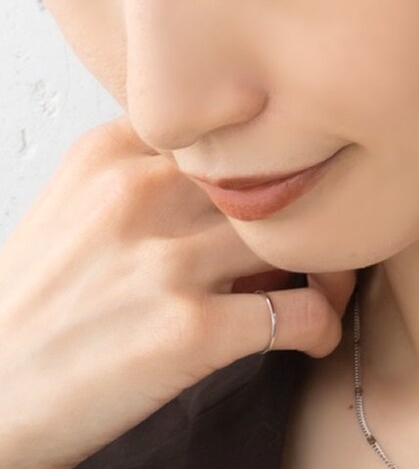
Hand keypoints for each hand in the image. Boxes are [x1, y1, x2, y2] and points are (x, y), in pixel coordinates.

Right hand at [0, 114, 351, 468]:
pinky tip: (315, 338)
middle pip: (272, 178)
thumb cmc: (38, 308)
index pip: (232, 131)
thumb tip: (249, 186)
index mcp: (111, 153)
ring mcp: (166, 260)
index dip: (275, 165)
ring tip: (328, 290)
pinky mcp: (189, 329)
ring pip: (298, 237)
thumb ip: (154, 178)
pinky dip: (323, 325)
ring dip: (330, 269)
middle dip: (313, 213)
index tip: (294, 195)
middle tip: (330, 245)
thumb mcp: (77, 209)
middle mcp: (139, 192)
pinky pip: (301, 312)